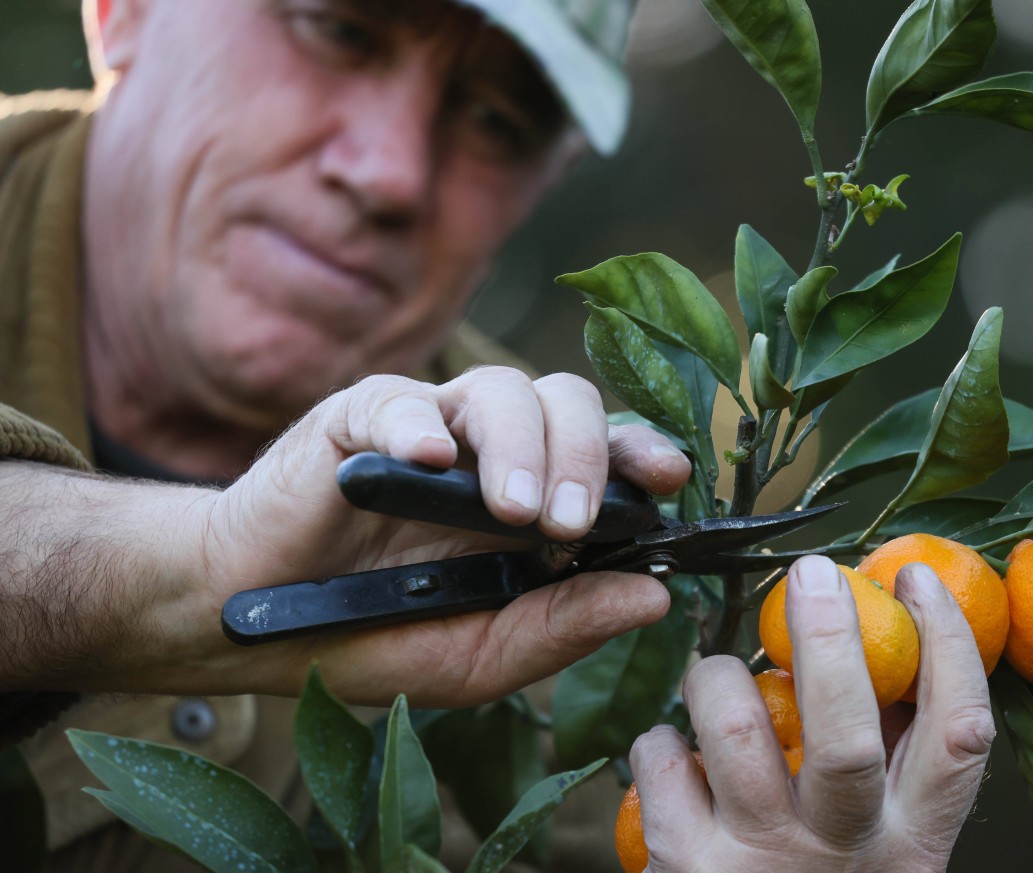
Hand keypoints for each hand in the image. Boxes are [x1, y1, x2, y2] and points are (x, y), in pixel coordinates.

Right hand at [152, 369, 690, 703]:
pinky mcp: (357, 421)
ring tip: (513, 511)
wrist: (259, 625)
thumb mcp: (483, 655)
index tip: (669, 477)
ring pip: (497, 390)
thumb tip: (656, 599)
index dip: (641, 454)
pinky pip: (396, 400)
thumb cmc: (376, 632)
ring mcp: (427, 430)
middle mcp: (490, 453)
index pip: (605, 455)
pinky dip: (417, 424)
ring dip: (519, 444)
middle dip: (583, 455)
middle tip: (568, 524)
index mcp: (532, 501)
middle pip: (566, 403)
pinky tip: (429, 460)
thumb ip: (563, 627)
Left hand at [629, 555, 994, 871]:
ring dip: (719, 679)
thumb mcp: (880, 839)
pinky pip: (662, 759)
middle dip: (829, 639)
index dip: (948, 646)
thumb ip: (892, 754)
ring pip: (735, 730)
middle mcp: (843, 854)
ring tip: (719, 681)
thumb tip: (890, 632)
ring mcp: (760, 862)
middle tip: (813, 574)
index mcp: (912, 842)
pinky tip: (674, 754)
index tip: (917, 579)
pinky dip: (661, 739)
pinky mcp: (686, 865)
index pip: (959, 735)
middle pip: (846, 734)